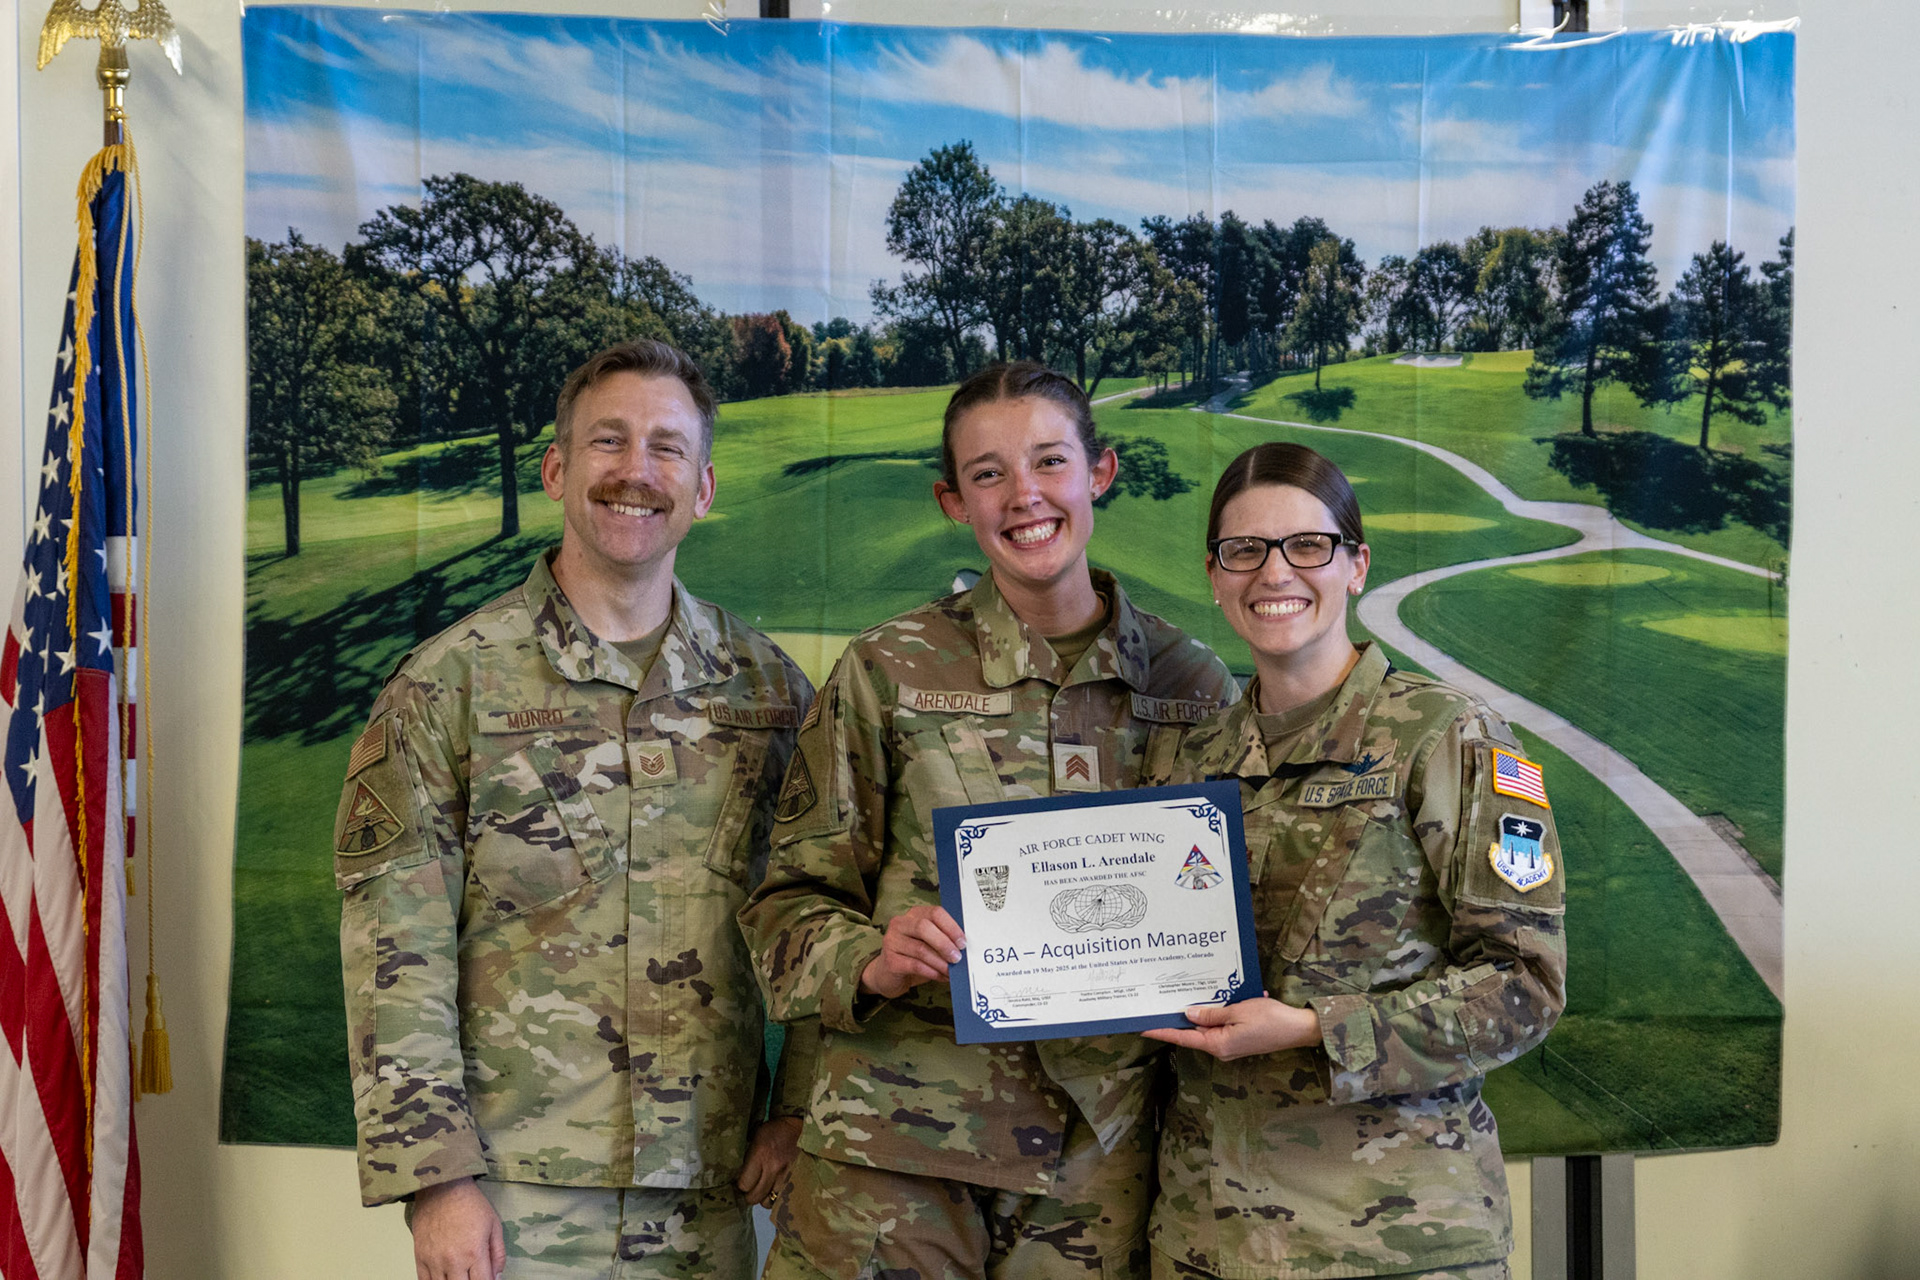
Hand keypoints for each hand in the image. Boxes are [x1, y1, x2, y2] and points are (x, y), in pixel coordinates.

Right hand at [410, 1177, 504, 1279]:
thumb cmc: (470, 1204)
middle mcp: (453, 1261)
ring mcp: (434, 1261)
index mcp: (474, 1252)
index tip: (487, 1278)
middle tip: (473, 1275)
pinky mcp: (420, 1257)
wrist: (442, 1188)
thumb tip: (497, 1277)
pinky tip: (443, 1278)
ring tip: (460, 1274)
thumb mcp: (494, 1225)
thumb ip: (498, 1254)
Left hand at [737, 1116, 801, 1205]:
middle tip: (751, 1188)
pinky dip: (777, 1198)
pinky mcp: (797, 1180)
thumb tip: (738, 1179)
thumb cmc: (775, 1131)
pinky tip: (775, 1189)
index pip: (744, 1184)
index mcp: (760, 1154)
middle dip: (750, 1195)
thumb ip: (748, 1160)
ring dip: (764, 1198)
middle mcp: (774, 1167)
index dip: (741, 1186)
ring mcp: (787, 1175)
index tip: (741, 1182)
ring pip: (769, 1202)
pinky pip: (782, 1199)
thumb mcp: (756, 1138)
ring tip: (764, 1189)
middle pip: (755, 1197)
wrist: (800, 1127)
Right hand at [859, 904, 964, 997]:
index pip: (935, 913)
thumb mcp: (929, 944)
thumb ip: (943, 940)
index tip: (963, 942)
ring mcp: (892, 941)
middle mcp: (900, 924)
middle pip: (924, 927)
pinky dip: (932, 972)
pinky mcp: (890, 961)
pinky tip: (941, 976)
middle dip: (944, 943)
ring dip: (940, 962)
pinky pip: (915, 965)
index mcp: (914, 915)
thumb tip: (964, 948)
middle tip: (957, 958)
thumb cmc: (913, 956)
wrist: (888, 974)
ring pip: (921, 949)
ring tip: (951, 971)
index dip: (951, 927)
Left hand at [1141, 996, 1322, 1060]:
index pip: (1183, 1038)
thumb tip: (1188, 1014)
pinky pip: (1221, 1026)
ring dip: (1199, 1014)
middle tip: (1159, 1005)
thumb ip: (1211, 1014)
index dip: (1162, 1031)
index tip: (1143, 1027)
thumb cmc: (1271, 1019)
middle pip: (1194, 1033)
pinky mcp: (1240, 1039)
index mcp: (1219, 1044)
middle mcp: (1222, 1049)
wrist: (1299, 1029)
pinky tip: (1216, 999)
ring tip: (1183, 998)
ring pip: (1207, 1028)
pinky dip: (1216, 1014)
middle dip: (1178, 1019)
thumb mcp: (1238, 1011)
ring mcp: (1231, 1045)